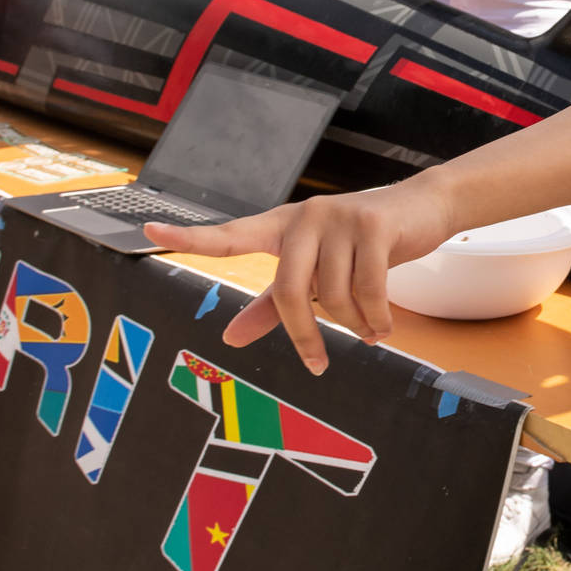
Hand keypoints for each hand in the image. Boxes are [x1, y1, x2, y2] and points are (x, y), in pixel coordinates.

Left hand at [143, 181, 457, 373]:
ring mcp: (339, 217)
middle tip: (318, 363)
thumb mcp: (313, 274)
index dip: (190, 236)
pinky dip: (376, 319)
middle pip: (287, 291)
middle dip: (304, 335)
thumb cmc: (359, 245)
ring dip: (353, 324)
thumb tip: (228, 339)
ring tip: (368, 326)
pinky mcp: (373, 224)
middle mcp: (304, 217)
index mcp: (281, 227)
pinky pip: (368, 290)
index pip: (230, 234)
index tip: (149, 228)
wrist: (421, 207)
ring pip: (332, 296)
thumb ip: (269, 306)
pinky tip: (382, 325)